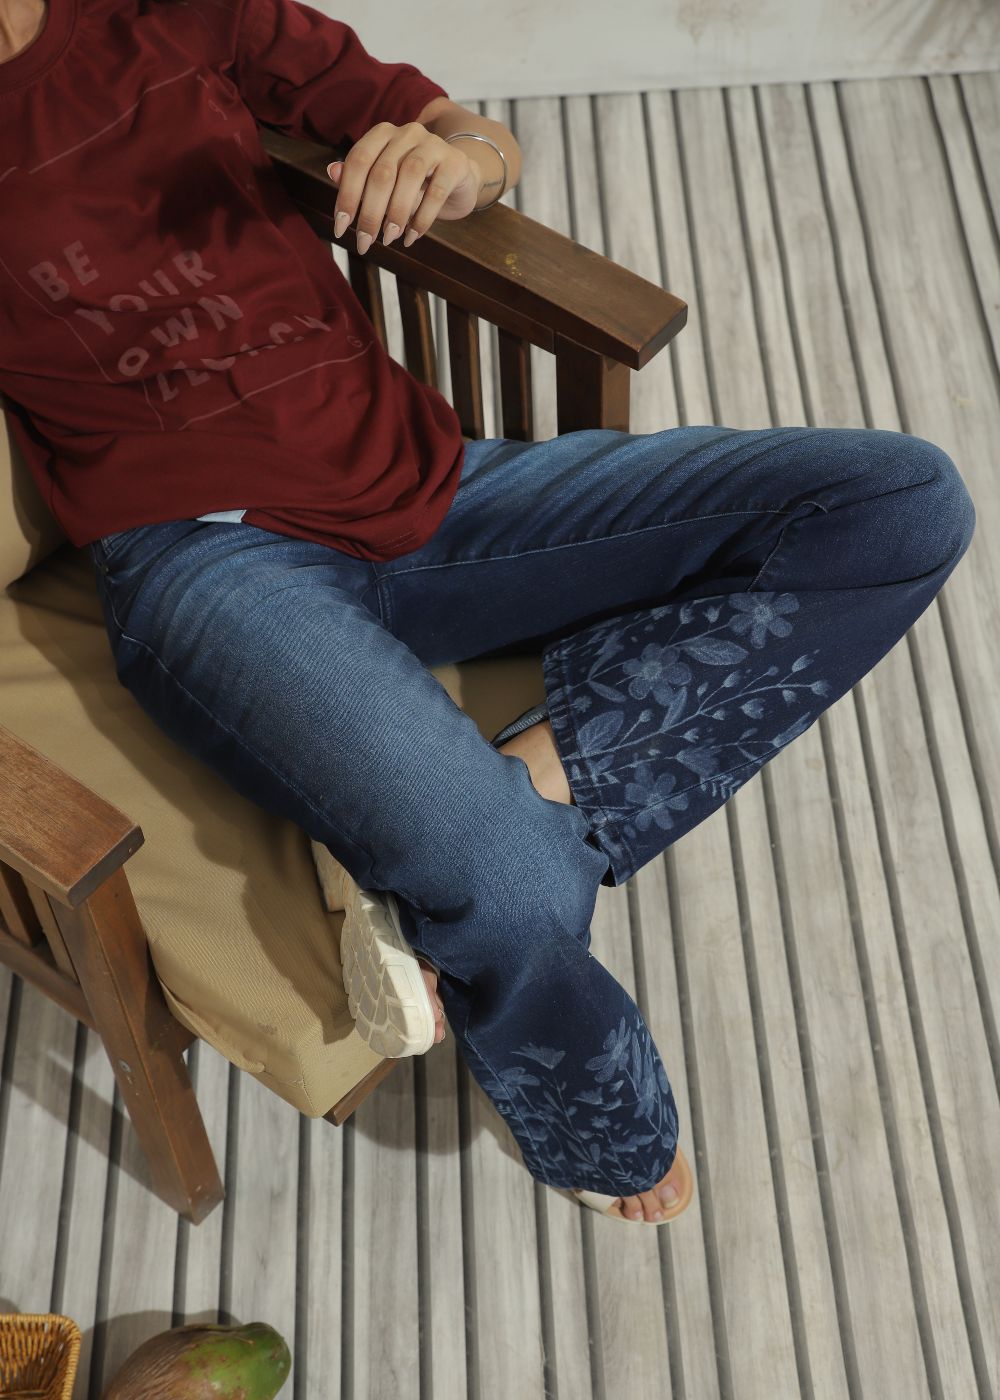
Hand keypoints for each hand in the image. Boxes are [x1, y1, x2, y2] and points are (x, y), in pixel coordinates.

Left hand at [326, 121, 480, 252]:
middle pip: (382, 172)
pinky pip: (436, 192)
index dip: (347, 195)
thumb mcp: (384, 180)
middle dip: (370, 213)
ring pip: (409, 177)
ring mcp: (433, 145)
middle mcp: (407, 133)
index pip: (359, 161)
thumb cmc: (413, 181)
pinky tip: (411, 237)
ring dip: (396, 214)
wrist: (457, 177)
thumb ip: (359, 177)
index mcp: (383, 133)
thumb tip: (332, 172)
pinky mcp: (455, 163)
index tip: (341, 228)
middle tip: (364, 242)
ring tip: (388, 239)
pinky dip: (422, 218)